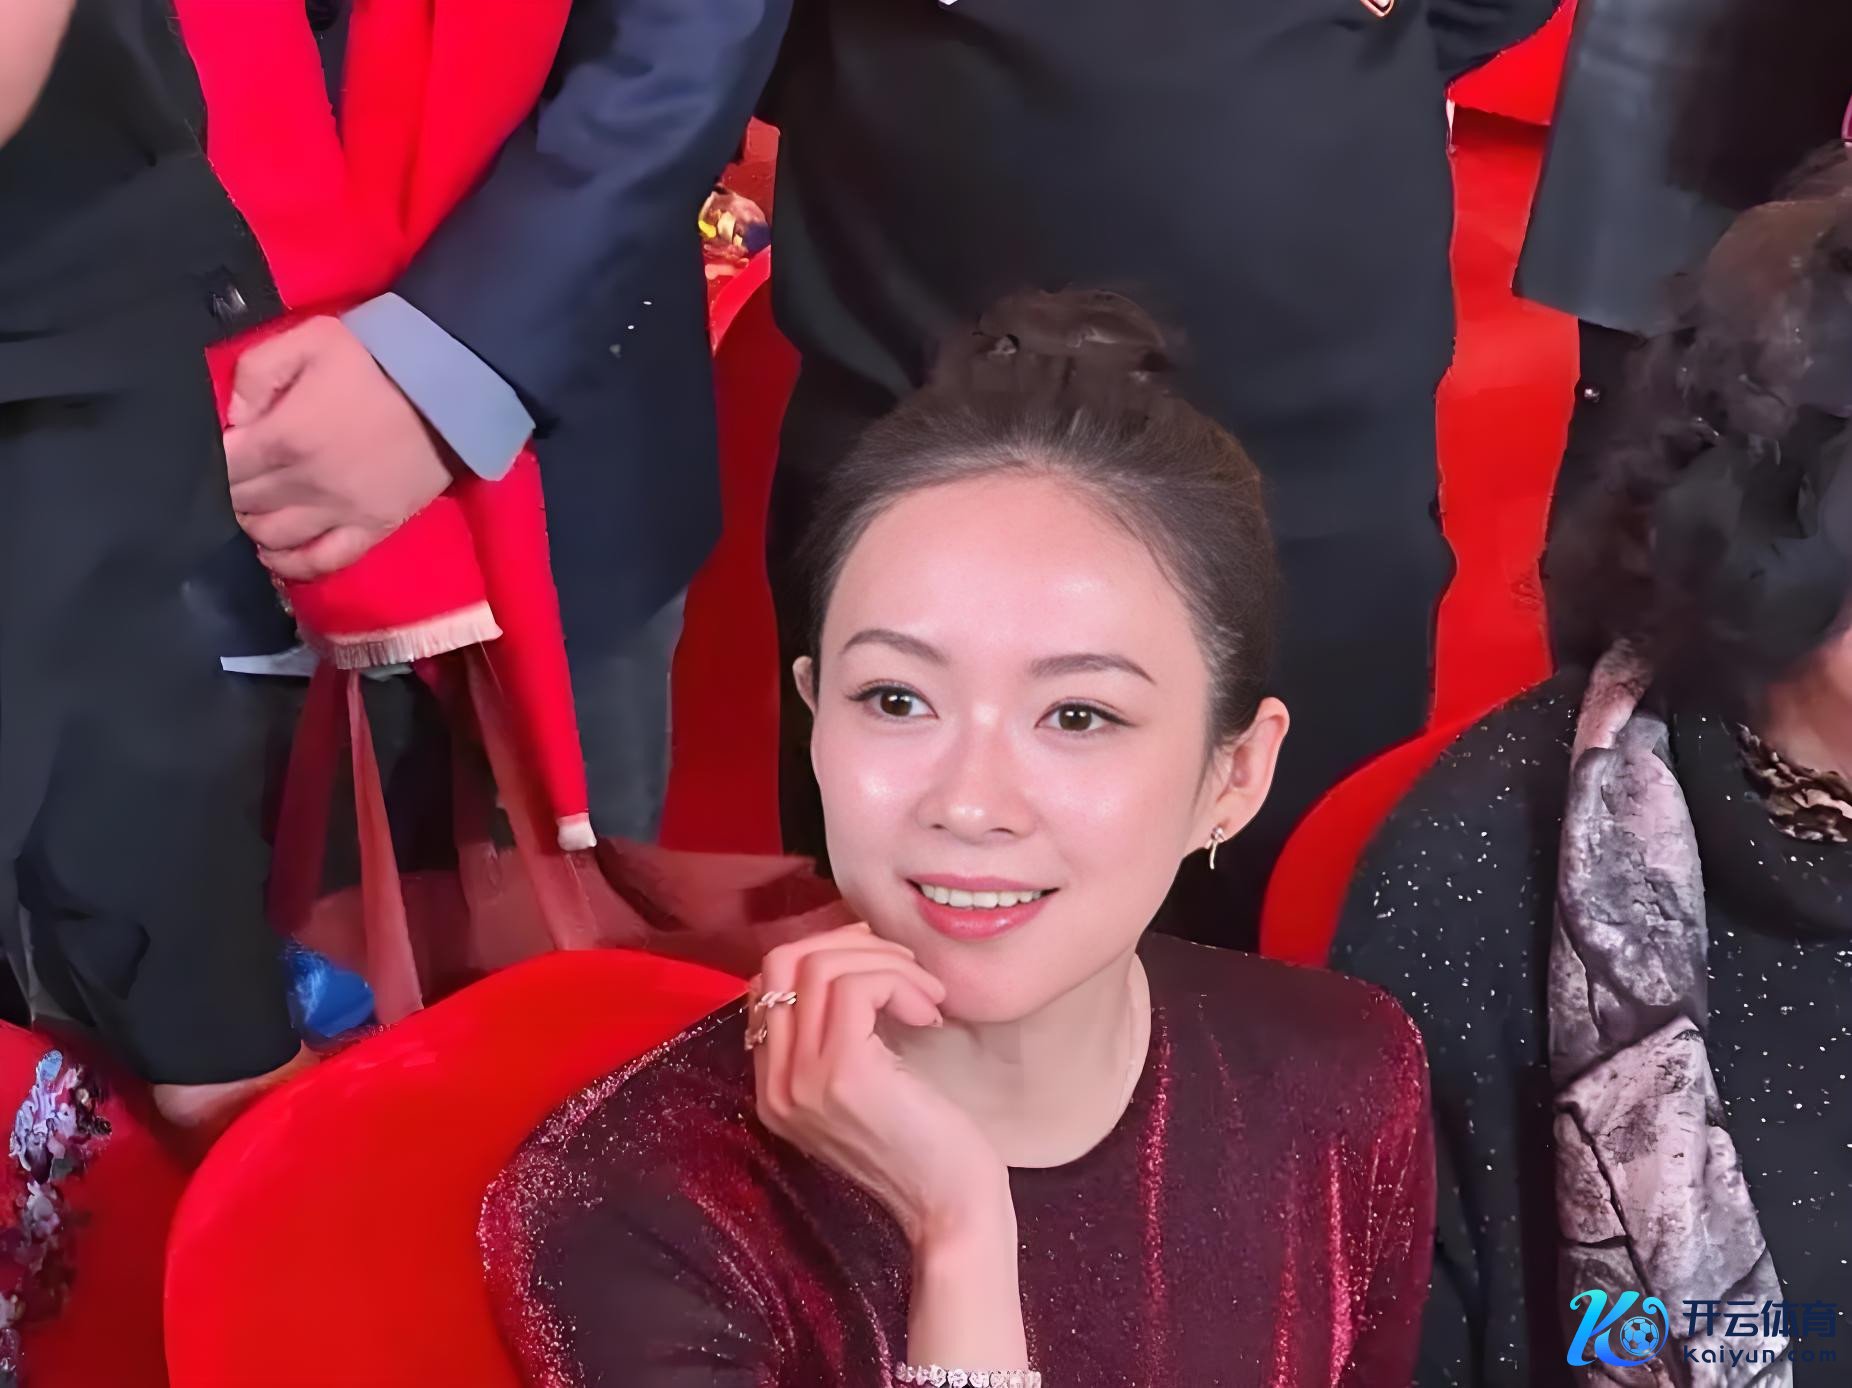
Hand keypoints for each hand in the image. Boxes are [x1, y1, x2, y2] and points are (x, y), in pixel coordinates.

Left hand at [223, 316, 453, 581]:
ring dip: (253, 527)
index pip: (225, 466)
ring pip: (274, 536)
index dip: (214, 461)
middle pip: (244, 502)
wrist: (450, 386)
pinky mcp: (373, 527)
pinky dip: (294, 564)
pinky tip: (277, 555)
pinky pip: (325, 560)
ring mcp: (341, 512)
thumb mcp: (307, 339)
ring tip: (254, 511)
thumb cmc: (375, 360)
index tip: (224, 450)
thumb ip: (255, 372)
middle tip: (238, 478)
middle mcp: (307, 484)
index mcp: (284, 436)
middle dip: (231, 491)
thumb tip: (233, 419)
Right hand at [752, 924, 1013, 1249]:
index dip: (826, 954)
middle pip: (779, 962)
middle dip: (848, 943)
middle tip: (904, 966)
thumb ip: (840, 1034)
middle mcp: (774, 1085)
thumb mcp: (869, 1084)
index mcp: (773, 1087)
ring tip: (927, 995)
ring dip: (886, 962)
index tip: (883, 967)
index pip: (767, 983)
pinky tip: (930, 1012)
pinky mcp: (842, 1074)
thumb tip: (853, 953)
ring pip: (819, 966)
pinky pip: (856, 986)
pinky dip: (900, 981)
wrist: (953, 1211)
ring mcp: (802, 1080)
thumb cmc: (926, 1146)